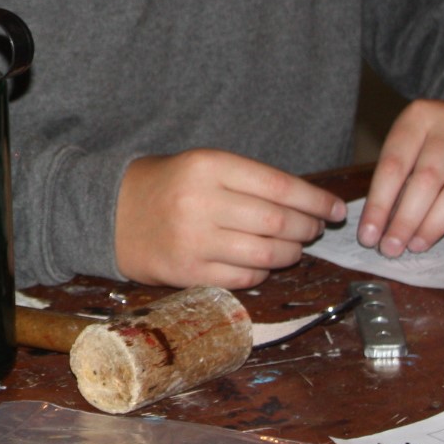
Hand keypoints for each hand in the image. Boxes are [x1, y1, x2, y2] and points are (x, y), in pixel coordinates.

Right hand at [115, 148, 347, 288]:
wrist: (109, 212)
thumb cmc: (167, 186)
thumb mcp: (203, 165)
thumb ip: (251, 180)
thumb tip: (311, 204)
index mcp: (207, 166)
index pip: (279, 186)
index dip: (315, 200)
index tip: (335, 210)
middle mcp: (200, 202)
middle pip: (278, 222)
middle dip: (307, 228)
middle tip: (314, 230)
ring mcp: (193, 240)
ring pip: (267, 254)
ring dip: (291, 253)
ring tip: (292, 247)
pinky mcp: (187, 272)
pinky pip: (245, 278)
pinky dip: (263, 272)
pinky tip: (261, 263)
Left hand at [359, 99, 443, 255]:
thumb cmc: (437, 141)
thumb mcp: (412, 144)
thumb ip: (397, 178)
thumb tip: (378, 226)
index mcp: (418, 118)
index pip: (393, 166)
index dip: (378, 204)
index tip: (367, 236)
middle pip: (426, 179)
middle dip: (405, 220)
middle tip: (391, 249)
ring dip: (435, 224)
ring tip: (416, 246)